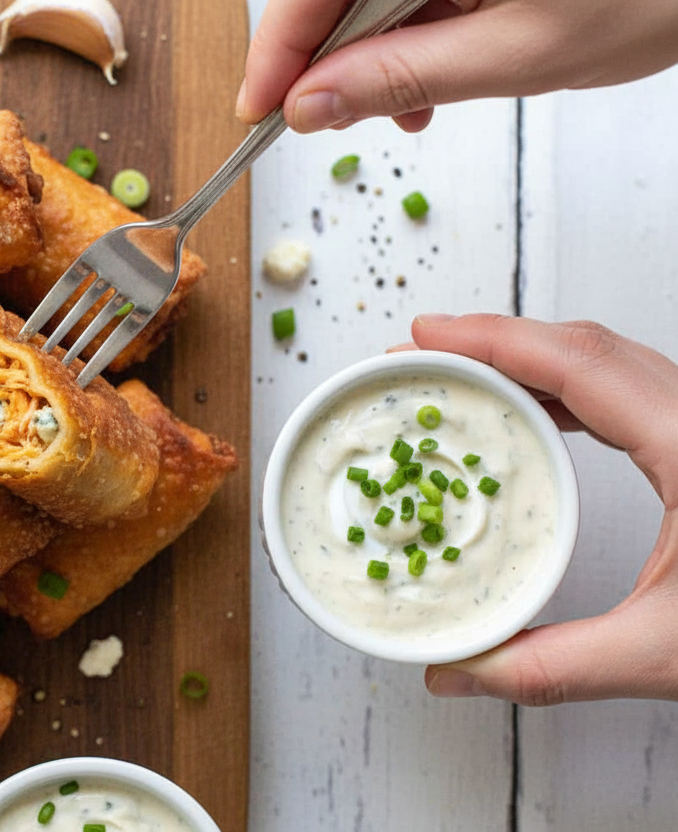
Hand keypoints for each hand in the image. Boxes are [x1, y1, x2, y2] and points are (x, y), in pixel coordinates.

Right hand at [237, 0, 677, 132]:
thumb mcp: (517, 52)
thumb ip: (401, 76)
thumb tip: (311, 104)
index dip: (278, 51)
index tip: (260, 111)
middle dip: (323, 57)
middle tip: (322, 121)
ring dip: (368, 52)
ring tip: (401, 110)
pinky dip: (407, 32)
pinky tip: (426, 74)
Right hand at [405, 314, 677, 703]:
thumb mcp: (668, 652)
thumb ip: (553, 666)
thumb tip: (455, 674)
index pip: (580, 364)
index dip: (494, 340)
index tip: (426, 337)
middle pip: (589, 346)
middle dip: (498, 342)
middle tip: (423, 356)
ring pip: (611, 362)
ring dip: (532, 360)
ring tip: (465, 378)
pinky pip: (629, 390)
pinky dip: (568, 388)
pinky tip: (537, 414)